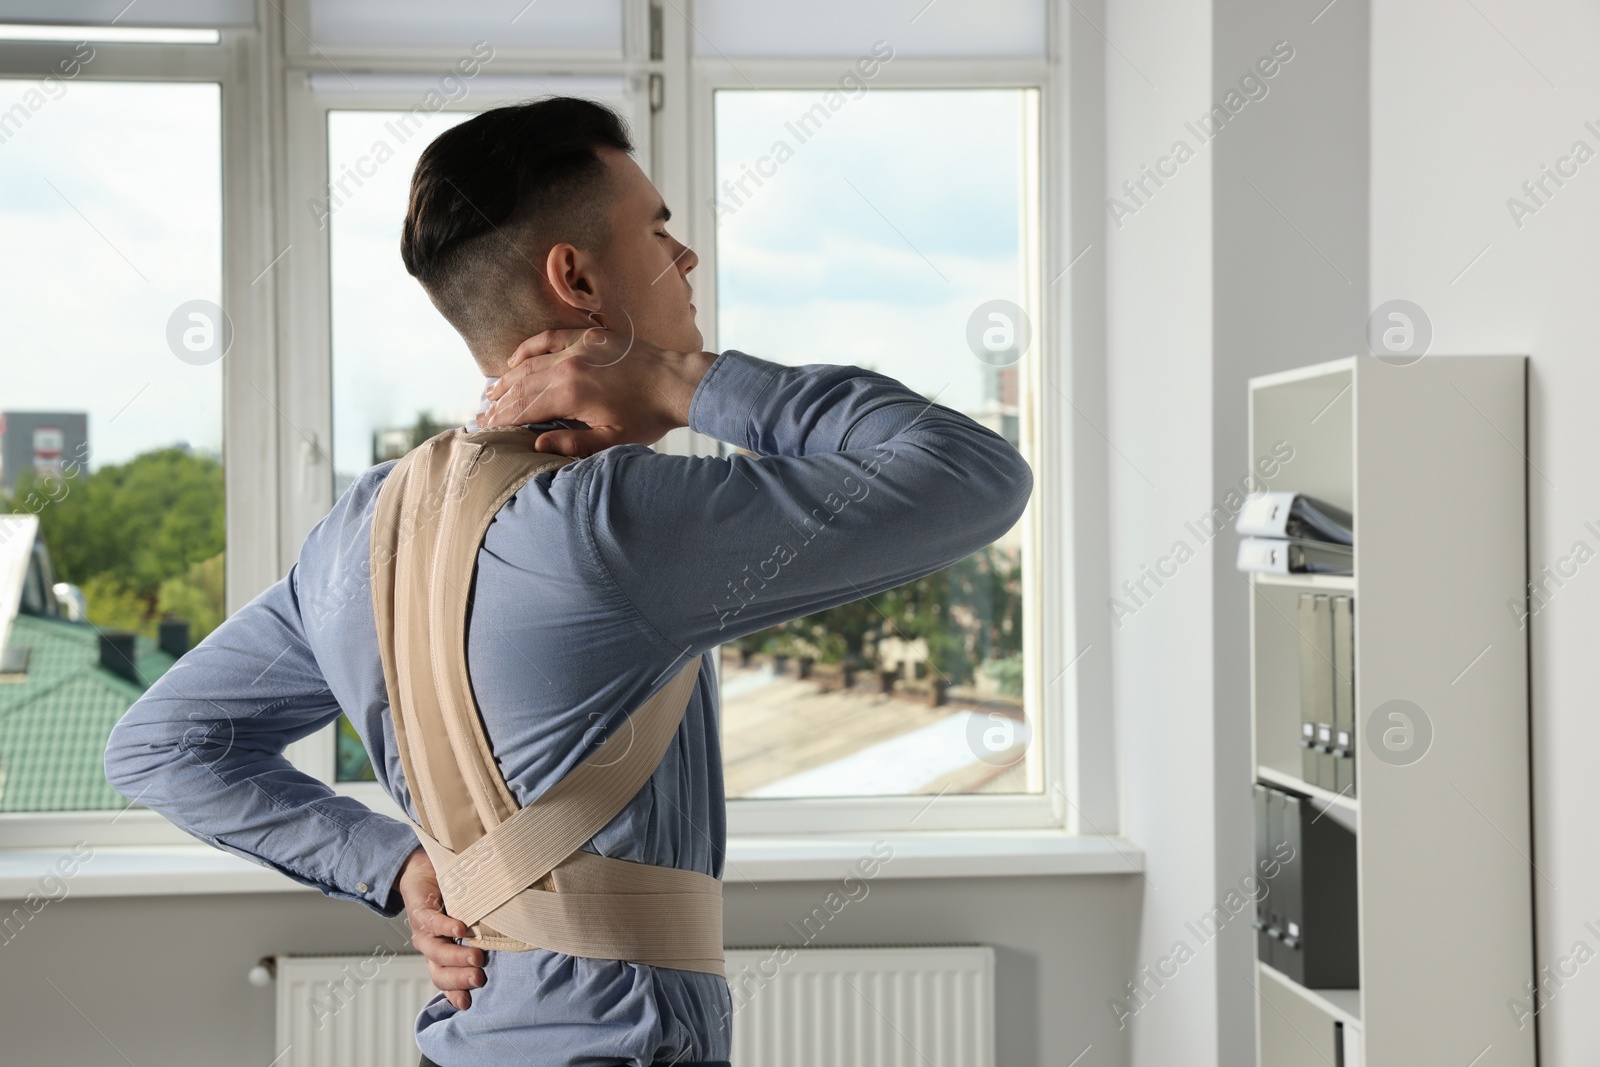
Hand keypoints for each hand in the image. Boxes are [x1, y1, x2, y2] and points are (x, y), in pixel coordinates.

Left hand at [397, 847, 484, 1010]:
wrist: (422, 871)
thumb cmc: (451, 897)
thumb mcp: (468, 920)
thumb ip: (482, 936)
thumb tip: (514, 946)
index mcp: (441, 954)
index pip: (445, 979)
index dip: (454, 992)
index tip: (468, 1004)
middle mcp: (431, 946)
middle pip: (440, 972)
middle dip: (460, 978)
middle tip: (480, 978)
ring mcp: (424, 930)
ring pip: (436, 951)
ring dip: (456, 956)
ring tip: (476, 957)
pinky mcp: (420, 910)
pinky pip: (431, 922)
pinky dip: (446, 926)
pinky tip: (460, 928)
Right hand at [482, 327, 714, 456]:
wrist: (675, 382)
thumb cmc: (648, 416)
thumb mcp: (613, 439)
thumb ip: (574, 443)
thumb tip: (537, 443)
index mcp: (570, 394)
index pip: (524, 408)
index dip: (503, 420)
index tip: (486, 429)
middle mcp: (567, 367)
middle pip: (521, 386)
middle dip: (499, 403)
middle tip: (482, 416)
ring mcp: (576, 348)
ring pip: (530, 364)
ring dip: (507, 380)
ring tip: (490, 394)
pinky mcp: (588, 337)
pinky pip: (549, 338)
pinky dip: (528, 348)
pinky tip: (514, 360)